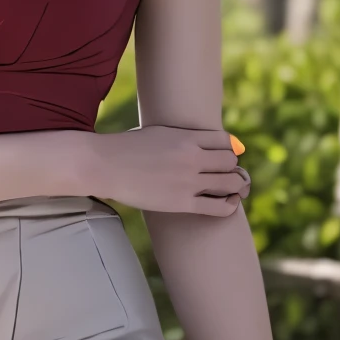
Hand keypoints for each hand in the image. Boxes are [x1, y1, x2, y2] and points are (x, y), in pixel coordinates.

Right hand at [88, 126, 251, 215]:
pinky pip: (218, 207)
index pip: (226, 141)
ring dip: (235, 186)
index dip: (229, 150)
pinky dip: (229, 206)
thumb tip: (198, 141)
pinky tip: (229, 204)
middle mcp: (192, 157)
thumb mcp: (158, 132)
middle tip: (224, 175)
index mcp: (187, 137)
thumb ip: (182, 137)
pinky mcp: (181, 203)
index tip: (224, 157)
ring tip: (232, 190)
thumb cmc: (127, 148)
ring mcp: (188, 181)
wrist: (104, 165)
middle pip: (231, 162)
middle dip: (231, 168)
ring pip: (230, 183)